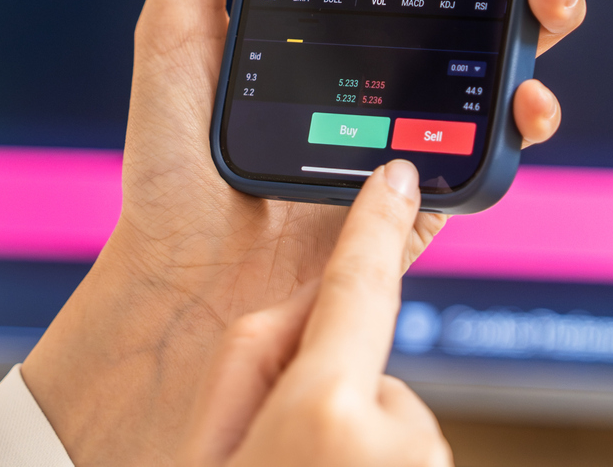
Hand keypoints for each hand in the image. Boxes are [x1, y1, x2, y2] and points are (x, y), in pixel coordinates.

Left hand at [22, 0, 587, 465]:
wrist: (185, 280)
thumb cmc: (172, 153)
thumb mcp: (175, 18)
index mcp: (336, 4)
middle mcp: (390, 53)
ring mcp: (421, 117)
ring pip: (513, 49)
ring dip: (549, 9)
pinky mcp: (439, 181)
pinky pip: (506, 143)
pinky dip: (532, 114)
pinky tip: (526, 95)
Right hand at [183, 160, 449, 466]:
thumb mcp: (212, 436)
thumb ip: (257, 351)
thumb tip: (308, 307)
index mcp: (326, 409)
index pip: (361, 285)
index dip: (379, 224)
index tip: (400, 176)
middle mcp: (392, 439)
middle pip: (364, 366)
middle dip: (327, 386)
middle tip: (273, 443)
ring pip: (384, 414)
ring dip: (347, 437)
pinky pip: (400, 453)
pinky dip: (366, 463)